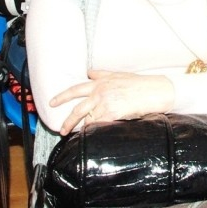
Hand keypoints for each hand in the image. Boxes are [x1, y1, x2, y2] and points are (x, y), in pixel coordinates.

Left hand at [50, 70, 173, 134]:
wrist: (154, 91)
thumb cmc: (139, 83)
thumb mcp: (119, 74)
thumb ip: (102, 74)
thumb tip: (89, 72)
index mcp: (100, 83)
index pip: (75, 89)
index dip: (62, 97)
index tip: (51, 103)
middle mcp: (100, 93)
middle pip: (77, 109)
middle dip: (68, 121)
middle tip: (62, 130)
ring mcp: (105, 104)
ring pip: (87, 120)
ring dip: (82, 128)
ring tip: (78, 135)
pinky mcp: (112, 114)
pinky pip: (98, 125)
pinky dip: (94, 130)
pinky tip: (92, 134)